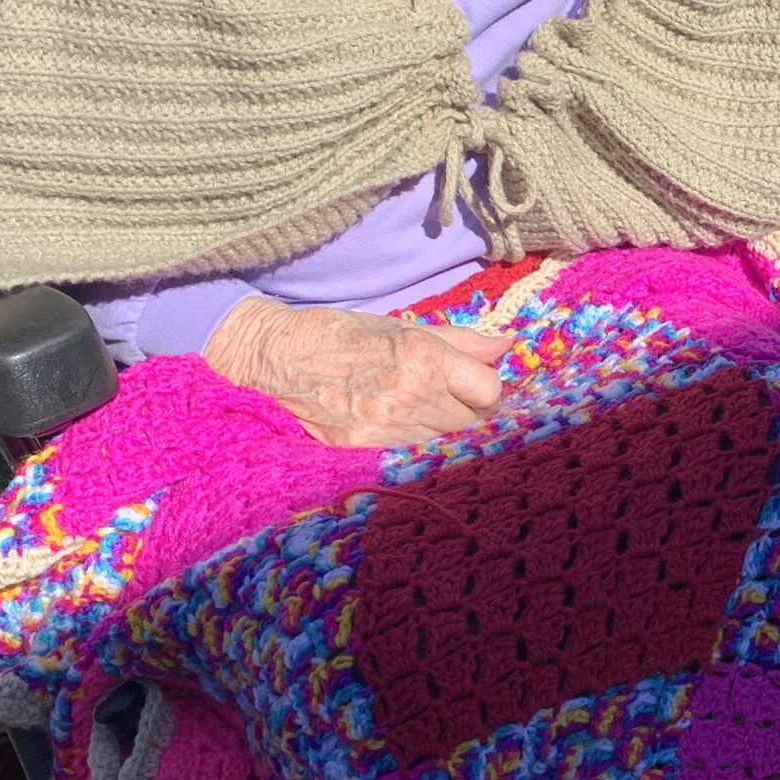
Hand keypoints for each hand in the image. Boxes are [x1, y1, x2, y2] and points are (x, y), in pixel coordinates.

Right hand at [203, 297, 508, 446]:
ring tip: (415, 405)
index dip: (486, 386)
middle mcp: (410, 395)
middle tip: (448, 395)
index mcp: (423, 357)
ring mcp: (386, 427)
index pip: (489, 389)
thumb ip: (458, 340)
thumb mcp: (401, 326)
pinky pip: (410, 452)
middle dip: (468, 409)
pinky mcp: (363, 448)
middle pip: (471, 421)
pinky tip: (394, 421)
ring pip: (442, 440)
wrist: (274, 358)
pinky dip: (412, 441)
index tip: (473, 381)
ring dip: (440, 427)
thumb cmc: (340, 334)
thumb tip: (506, 345)